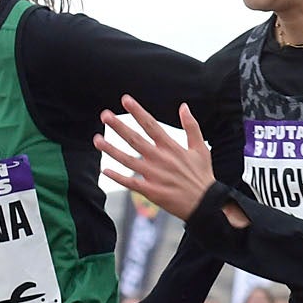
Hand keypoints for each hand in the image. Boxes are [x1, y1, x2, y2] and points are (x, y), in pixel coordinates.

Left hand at [97, 99, 221, 221]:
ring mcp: (154, 175)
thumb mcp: (201, 148)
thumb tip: (184, 106)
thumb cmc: (202, 175)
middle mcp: (160, 159)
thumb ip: (192, 126)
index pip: (151, 125)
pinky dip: (117, 177)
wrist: (206, 203)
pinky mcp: (151, 191)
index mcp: (172, 147)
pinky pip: (130, 182)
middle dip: (119, 126)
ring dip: (111, 149)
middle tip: (104, 115)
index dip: (137, 111)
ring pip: (128, 160)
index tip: (125, 99)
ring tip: (97, 139)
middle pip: (135, 139)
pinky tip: (105, 170)